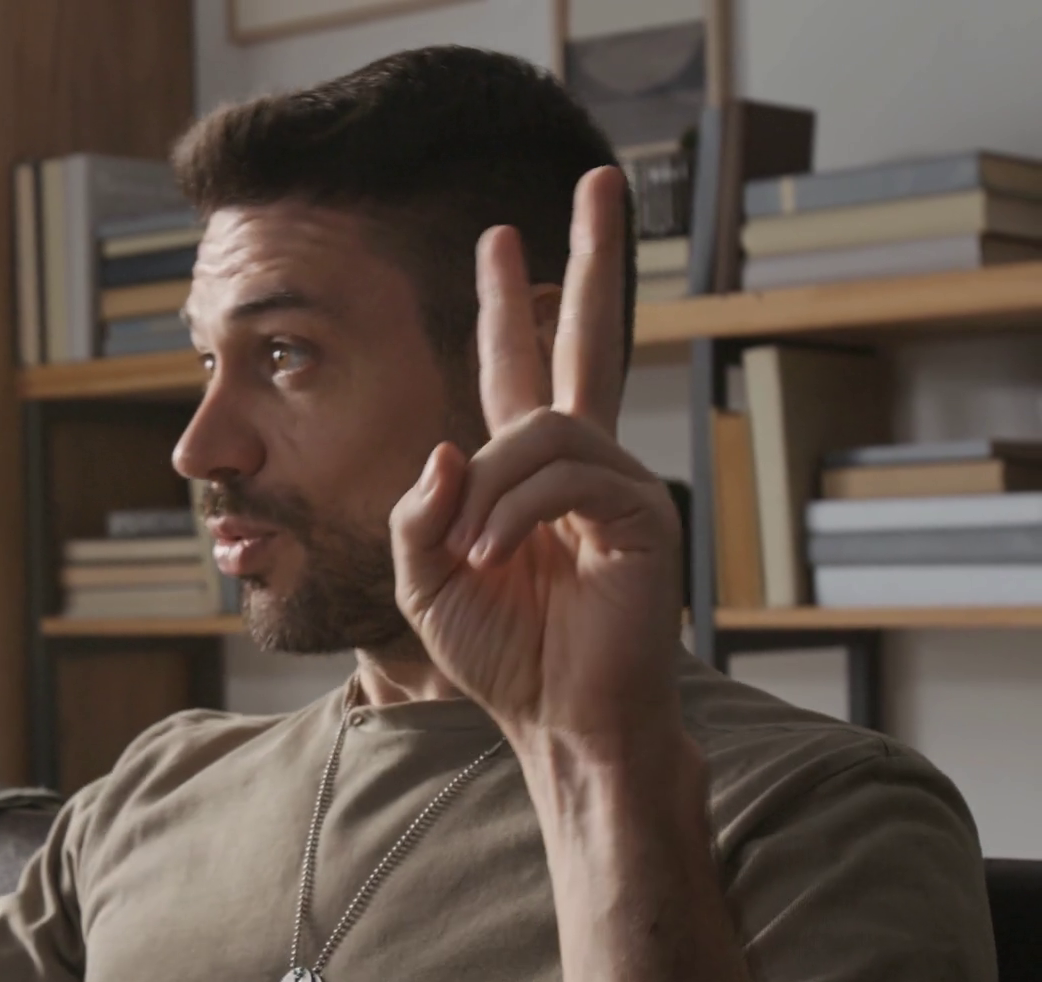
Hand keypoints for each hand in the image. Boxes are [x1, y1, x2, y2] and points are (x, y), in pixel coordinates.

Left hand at [387, 167, 684, 754]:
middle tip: (600, 179)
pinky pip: (565, 477)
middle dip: (591, 259)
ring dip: (488, 491)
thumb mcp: (423, 578)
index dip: (509, 305)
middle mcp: (579, 465)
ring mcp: (617, 485)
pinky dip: (512, 516)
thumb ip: (419, 509)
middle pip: (591, 339)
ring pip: (543, 429)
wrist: (558, 721)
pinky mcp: (642, 515)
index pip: (519, 367)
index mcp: (528, 474)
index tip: (500, 240)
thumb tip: (447, 445)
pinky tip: (493, 556)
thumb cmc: (499, 654)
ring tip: (468, 555)